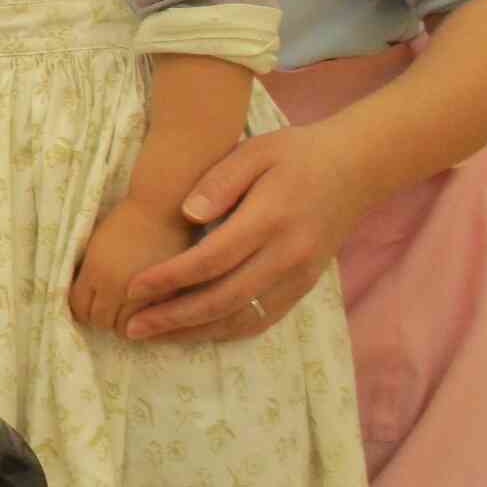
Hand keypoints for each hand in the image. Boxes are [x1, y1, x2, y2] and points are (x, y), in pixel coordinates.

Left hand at [70, 197, 194, 333]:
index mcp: (95, 271)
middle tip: (107, 308)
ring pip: (124, 328)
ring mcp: (141, 294)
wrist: (163, 211)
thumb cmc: (125, 222)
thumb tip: (79, 297)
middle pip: (99, 322)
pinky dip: (144, 321)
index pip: (78, 308)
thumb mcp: (95, 245)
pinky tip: (143, 310)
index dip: (81, 309)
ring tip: (126, 312)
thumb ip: (87, 273)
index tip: (87, 304)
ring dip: (122, 323)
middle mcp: (114, 287)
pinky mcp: (164, 296)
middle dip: (101, 317)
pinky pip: (149, 322)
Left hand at [121, 123, 364, 343]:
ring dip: (196, 332)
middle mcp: (287, 256)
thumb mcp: (254, 151)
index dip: (170, 278)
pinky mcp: (304, 286)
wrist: (355, 169)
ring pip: (242, 318)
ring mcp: (299, 276)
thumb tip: (187, 214)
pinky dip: (227, 331)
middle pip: (223, 299)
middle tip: (131, 328)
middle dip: (173, 317)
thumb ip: (219, 181)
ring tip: (154, 336)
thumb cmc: (294, 154)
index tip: (133, 287)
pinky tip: (196, 332)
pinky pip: (263, 318)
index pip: (211, 260)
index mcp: (269, 220)